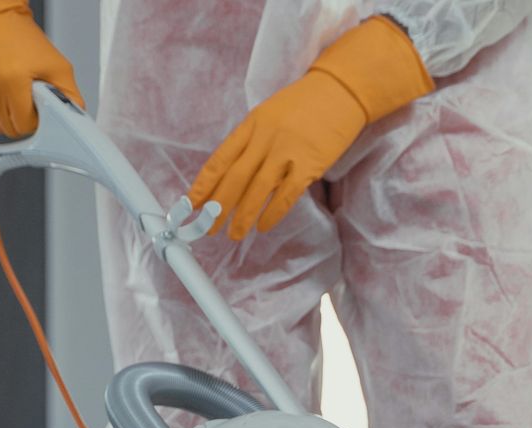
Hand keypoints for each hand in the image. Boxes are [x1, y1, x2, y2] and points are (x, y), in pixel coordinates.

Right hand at [0, 8, 83, 137]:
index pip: (26, 126)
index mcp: (10, 82)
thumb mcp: (56, 64)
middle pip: (10, 129)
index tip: (36, 103)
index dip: (36, 117)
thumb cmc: (21, 38)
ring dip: (5, 113)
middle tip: (24, 93)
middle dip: (21, 116)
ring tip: (8, 86)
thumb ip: (70, 96)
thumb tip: (76, 119)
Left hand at [188, 16, 432, 239]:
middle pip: (234, 177)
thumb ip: (254, 142)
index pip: (220, 158)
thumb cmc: (306, 104)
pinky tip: (263, 226)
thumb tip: (238, 177)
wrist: (341, 90)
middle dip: (218, 207)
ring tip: (233, 234)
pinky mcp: (310, 164)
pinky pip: (286, 194)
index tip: (190, 204)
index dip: (203, 184)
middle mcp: (265, 137)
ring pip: (257, 189)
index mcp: (251, 124)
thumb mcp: (270, 114)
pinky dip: (272, 213)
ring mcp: (287, 150)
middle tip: (207, 228)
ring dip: (242, 216)